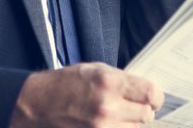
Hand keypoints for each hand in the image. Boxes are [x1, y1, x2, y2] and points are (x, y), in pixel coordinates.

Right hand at [11, 62, 163, 126]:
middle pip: (146, 114)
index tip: (152, 97)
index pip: (151, 93)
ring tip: (116, 116)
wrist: (37, 105)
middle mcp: (107, 107)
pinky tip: (110, 124)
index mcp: (109, 82)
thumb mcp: (94, 70)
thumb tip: (145, 91)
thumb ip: (121, 80)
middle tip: (131, 106)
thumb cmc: (65, 84)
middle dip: (142, 110)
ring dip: (131, 123)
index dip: (155, 96)